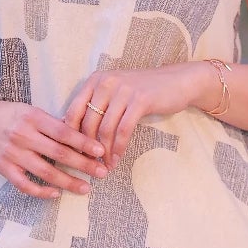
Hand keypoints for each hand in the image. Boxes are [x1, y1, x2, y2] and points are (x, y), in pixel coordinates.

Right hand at [0, 96, 107, 198]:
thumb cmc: (8, 115)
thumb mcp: (29, 110)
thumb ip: (51, 124)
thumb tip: (80, 138)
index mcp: (33, 117)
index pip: (63, 131)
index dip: (83, 142)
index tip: (100, 151)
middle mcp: (23, 135)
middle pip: (59, 153)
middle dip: (83, 165)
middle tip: (102, 173)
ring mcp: (13, 153)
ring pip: (45, 172)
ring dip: (68, 182)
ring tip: (85, 188)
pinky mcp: (3, 168)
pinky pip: (25, 185)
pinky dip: (41, 191)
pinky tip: (56, 194)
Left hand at [64, 62, 218, 168]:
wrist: (177, 82)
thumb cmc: (144, 92)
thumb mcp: (116, 93)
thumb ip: (98, 107)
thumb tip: (78, 135)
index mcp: (95, 80)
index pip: (73, 111)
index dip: (71, 135)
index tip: (73, 154)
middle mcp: (106, 82)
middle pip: (88, 122)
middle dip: (87, 148)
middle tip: (89, 165)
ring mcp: (123, 90)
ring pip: (105, 129)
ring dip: (104, 152)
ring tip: (104, 167)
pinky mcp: (140, 100)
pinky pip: (123, 130)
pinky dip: (118, 148)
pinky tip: (117, 160)